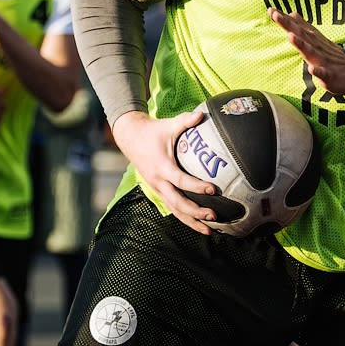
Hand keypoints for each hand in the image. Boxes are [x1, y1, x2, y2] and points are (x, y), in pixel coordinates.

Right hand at [111, 109, 219, 235]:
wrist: (130, 138)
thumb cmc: (154, 131)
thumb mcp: (169, 125)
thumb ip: (186, 120)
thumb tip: (203, 114)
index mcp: (162, 167)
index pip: (181, 180)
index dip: (196, 186)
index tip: (213, 189)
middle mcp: (159, 182)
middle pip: (178, 203)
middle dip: (196, 212)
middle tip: (214, 215)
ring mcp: (158, 188)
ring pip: (175, 210)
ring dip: (192, 222)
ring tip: (210, 231)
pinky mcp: (159, 191)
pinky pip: (173, 207)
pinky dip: (186, 218)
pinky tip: (200, 225)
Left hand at [269, 8, 344, 92]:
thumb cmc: (330, 55)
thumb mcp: (316, 39)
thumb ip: (303, 27)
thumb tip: (291, 14)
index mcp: (312, 39)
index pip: (296, 27)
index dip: (284, 19)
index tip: (271, 10)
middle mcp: (316, 47)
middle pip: (301, 35)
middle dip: (288, 25)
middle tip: (276, 15)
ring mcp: (323, 60)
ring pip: (310, 51)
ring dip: (301, 44)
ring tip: (290, 36)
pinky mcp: (329, 75)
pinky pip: (322, 73)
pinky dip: (317, 71)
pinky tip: (310, 69)